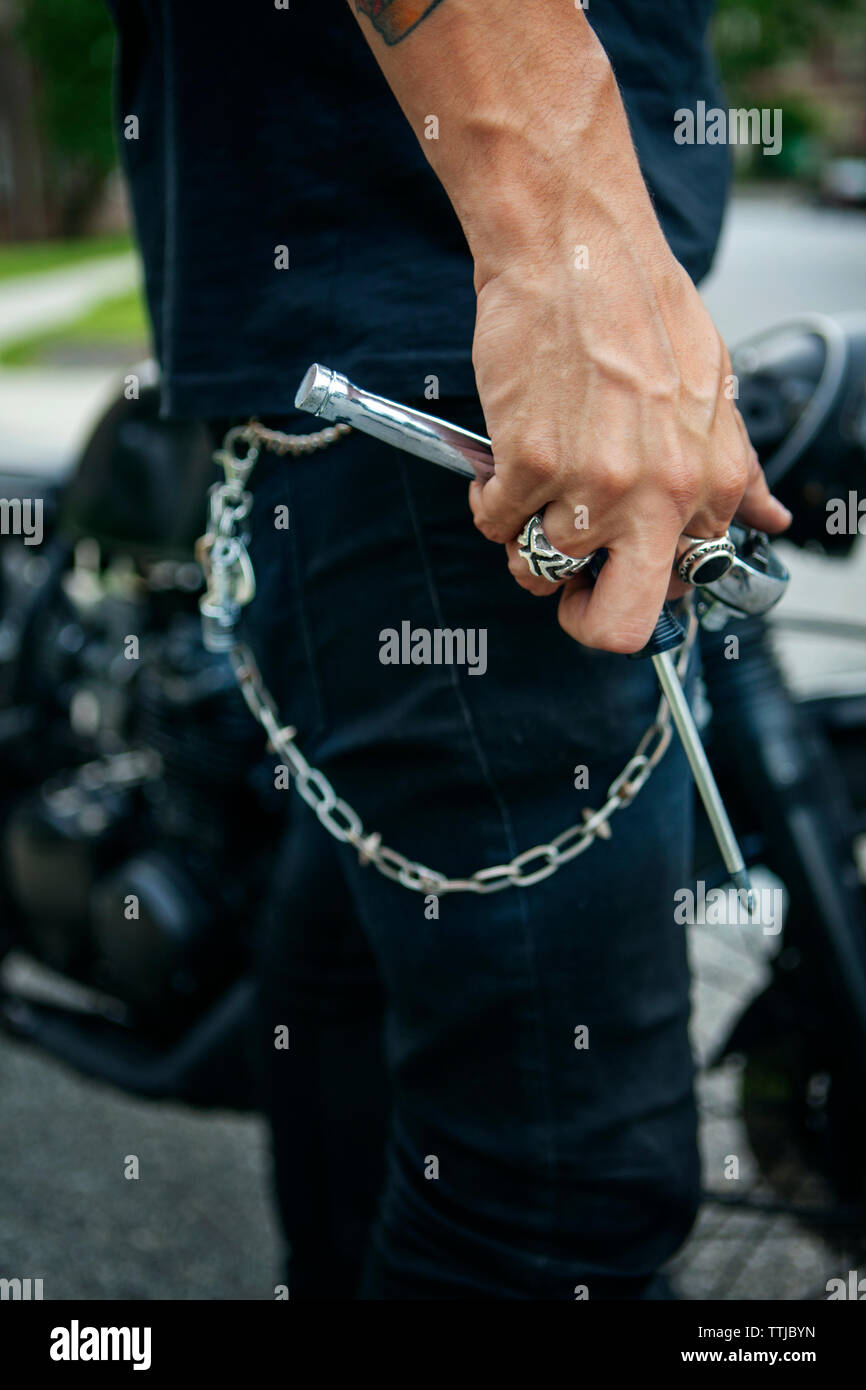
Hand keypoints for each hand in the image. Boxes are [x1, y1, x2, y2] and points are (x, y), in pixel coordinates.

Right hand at [467, 244, 790, 653]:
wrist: (576, 246)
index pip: (680, 585)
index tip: (616, 560)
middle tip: (566, 584)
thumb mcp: (713, 390)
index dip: (638, 577)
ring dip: (523, 540)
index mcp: (709, 484)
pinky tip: (501, 462)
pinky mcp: (530, 465)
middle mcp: (658, 497)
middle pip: (619, 626)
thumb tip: (770, 519)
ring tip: (528, 492)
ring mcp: (591, 487)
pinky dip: (488, 501)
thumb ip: (737, 469)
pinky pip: (493, 524)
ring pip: (538, 570)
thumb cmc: (642, 307)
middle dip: (583, 617)